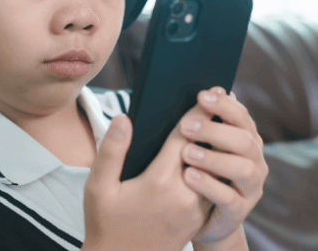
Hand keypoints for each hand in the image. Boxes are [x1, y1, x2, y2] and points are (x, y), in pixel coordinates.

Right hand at [83, 105, 213, 250]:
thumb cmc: (105, 225)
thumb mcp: (98, 188)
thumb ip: (111, 151)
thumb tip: (124, 118)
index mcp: (160, 181)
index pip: (185, 138)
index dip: (197, 113)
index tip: (209, 93)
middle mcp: (184, 195)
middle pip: (205, 150)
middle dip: (212, 125)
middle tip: (220, 100)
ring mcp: (194, 210)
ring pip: (212, 170)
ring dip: (216, 147)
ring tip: (218, 124)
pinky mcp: (198, 220)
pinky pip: (211, 187)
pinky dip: (213, 169)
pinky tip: (210, 155)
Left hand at [180, 87, 268, 246]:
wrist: (204, 219)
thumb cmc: (202, 174)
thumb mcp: (205, 148)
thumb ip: (208, 124)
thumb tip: (208, 91)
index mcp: (248, 141)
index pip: (242, 117)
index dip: (224, 105)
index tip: (201, 96)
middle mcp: (256, 162)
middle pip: (245, 141)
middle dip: (215, 131)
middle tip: (185, 125)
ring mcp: (251, 188)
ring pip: (242, 169)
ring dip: (213, 158)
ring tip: (185, 153)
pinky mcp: (239, 211)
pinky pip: (229, 198)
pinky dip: (208, 185)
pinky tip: (189, 176)